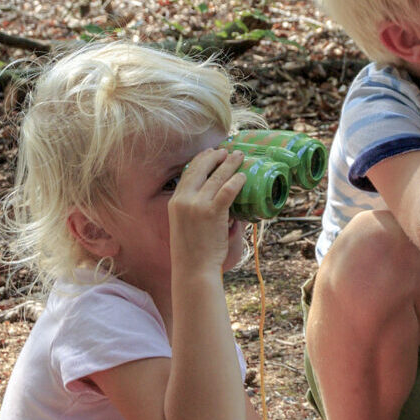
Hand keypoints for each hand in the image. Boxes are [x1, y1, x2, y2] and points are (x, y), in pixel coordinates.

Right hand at [167, 149, 246, 275]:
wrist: (193, 269)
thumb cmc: (192, 251)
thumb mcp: (184, 224)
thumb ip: (195, 208)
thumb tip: (217, 197)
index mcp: (175, 201)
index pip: (188, 172)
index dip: (201, 159)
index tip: (211, 153)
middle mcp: (184, 199)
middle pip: (201, 168)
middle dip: (216, 156)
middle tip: (227, 151)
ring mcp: (198, 205)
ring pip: (217, 177)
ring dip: (230, 164)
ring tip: (240, 157)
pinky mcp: (213, 213)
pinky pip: (228, 190)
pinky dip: (237, 181)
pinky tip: (243, 177)